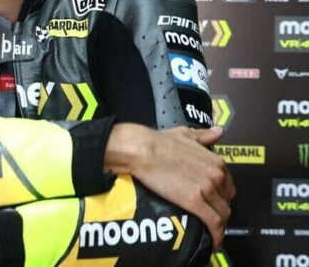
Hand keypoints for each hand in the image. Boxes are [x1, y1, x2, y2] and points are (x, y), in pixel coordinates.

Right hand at [104, 123, 235, 247]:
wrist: (142, 150)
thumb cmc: (159, 141)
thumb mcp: (185, 134)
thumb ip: (204, 136)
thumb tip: (218, 132)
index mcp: (215, 161)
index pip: (229, 186)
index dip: (222, 196)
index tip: (214, 201)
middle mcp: (216, 175)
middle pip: (227, 201)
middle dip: (219, 210)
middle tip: (208, 216)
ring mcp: (207, 189)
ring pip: (222, 215)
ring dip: (218, 224)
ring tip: (209, 230)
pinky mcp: (195, 202)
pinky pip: (214, 224)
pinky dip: (216, 234)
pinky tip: (212, 240)